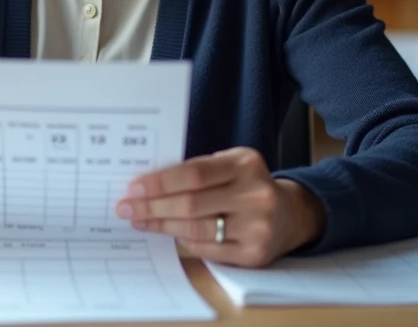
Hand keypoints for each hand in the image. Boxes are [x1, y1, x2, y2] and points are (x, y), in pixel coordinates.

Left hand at [115, 147, 324, 267]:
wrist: (291, 214)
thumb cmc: (248, 185)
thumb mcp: (231, 165)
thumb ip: (198, 171)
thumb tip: (148, 183)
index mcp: (246, 164)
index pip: (195, 173)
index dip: (160, 182)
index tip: (133, 187)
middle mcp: (255, 194)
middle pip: (191, 203)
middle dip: (153, 206)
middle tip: (126, 208)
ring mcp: (257, 227)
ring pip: (196, 228)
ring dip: (162, 225)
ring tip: (140, 220)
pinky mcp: (254, 254)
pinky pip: (207, 248)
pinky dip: (184, 240)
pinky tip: (169, 233)